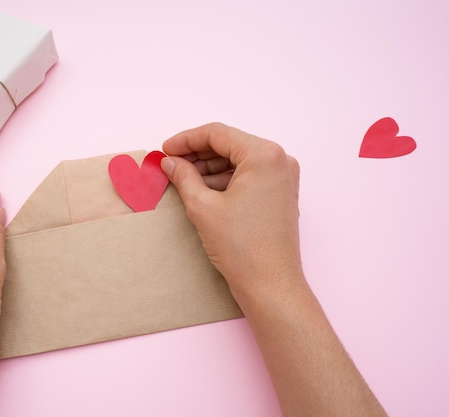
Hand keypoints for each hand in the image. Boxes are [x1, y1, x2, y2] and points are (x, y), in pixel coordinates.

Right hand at [161, 122, 302, 299]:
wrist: (270, 284)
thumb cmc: (241, 247)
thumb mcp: (203, 207)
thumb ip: (184, 177)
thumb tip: (170, 162)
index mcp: (264, 155)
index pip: (218, 134)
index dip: (186, 140)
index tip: (165, 150)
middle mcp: (279, 160)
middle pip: (229, 145)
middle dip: (197, 154)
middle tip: (171, 164)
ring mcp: (283, 178)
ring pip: (238, 161)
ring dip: (209, 167)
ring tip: (183, 179)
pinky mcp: (280, 194)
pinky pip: (248, 176)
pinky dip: (225, 180)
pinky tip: (202, 190)